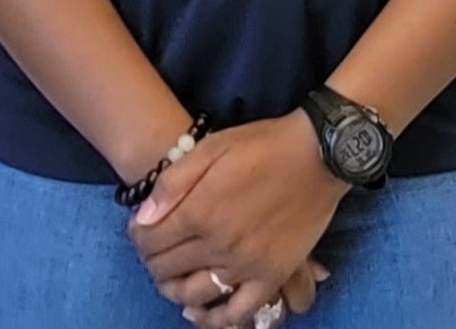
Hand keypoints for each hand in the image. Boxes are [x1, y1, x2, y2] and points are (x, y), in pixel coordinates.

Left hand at [129, 114, 346, 323]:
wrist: (317, 154)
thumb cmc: (262, 144)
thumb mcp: (212, 147)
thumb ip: (173, 183)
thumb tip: (143, 218)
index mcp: (200, 210)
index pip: (150, 240)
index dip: (138, 237)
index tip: (140, 231)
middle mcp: (218, 244)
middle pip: (168, 268)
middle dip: (152, 261)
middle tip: (154, 251)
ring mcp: (246, 265)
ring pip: (195, 294)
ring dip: (174, 289)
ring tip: (172, 277)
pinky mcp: (272, 276)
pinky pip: (238, 311)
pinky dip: (215, 318)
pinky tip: (201, 312)